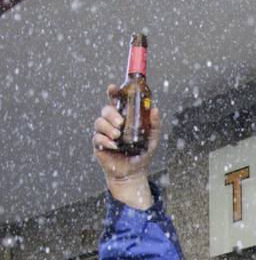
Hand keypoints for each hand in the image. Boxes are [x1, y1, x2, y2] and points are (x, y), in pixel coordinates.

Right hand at [92, 85, 159, 207]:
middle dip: (111, 113)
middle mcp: (112, 123)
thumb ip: (155, 124)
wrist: (134, 172)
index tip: (112, 88)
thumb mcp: (153, 138)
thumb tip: (154, 109)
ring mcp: (104, 133)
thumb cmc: (142, 153)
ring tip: (118, 135)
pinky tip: (114, 146)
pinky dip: (105, 140)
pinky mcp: (99, 144)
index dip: (113, 93)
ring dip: (108, 127)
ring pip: (99, 122)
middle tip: (120, 122)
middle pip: (105, 110)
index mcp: (124, 118)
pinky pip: (97, 137)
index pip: (116, 101)